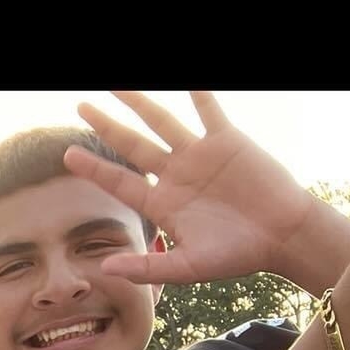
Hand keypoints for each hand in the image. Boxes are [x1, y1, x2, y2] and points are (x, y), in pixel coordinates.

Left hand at [63, 91, 334, 288]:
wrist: (282, 236)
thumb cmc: (236, 255)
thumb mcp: (187, 268)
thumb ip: (146, 269)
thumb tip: (104, 268)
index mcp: (162, 204)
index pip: (120, 182)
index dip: (94, 168)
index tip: (68, 155)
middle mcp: (175, 176)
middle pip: (132, 146)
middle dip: (106, 127)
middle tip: (81, 109)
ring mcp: (199, 156)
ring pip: (163, 123)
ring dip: (140, 103)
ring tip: (116, 86)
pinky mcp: (227, 141)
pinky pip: (208, 111)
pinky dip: (197, 94)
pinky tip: (184, 80)